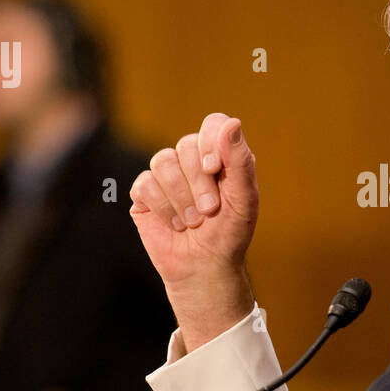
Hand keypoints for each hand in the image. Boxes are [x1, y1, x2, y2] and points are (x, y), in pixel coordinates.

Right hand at [129, 113, 257, 347]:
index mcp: (220, 155)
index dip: (210, 141)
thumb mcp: (244, 199)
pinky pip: (145, 183)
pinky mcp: (144, 193)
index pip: (212, 124)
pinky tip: (174, 224)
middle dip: (199, 183)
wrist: (204, 267)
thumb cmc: (229, 233)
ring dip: (180, 197)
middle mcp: (191, 160)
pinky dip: (162, 207)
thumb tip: (232, 124)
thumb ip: (240, 161)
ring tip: (192, 222)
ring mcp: (166, 175)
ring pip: (162, 161)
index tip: (214, 168)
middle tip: (209, 211)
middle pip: (185, 145)